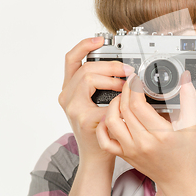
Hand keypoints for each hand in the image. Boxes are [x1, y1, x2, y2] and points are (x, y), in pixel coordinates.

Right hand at [57, 36, 135, 163]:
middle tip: (127, 70)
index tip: (99, 39)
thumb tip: (122, 67)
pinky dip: (114, 95)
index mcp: (70, 88)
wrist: (98, 155)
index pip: (71, 59)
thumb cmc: (102, 128)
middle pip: (85, 67)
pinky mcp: (82, 117)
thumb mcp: (98, 101)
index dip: (84, 45)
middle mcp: (67, 96)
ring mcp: (72, 107)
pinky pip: (99, 97)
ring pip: (88, 77)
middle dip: (110, 64)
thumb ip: (103, 84)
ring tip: (125, 85)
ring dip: (111, 77)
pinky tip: (122, 100)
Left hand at [95, 70, 195, 189]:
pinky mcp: (124, 155)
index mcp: (161, 134)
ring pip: (112, 122)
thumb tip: (185, 78)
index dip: (134, 88)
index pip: (138, 105)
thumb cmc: (187, 154)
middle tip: (130, 83)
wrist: (179, 179)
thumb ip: (189, 99)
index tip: (137, 80)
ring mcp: (131, 150)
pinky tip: (110, 117)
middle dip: (125, 92)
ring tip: (121, 98)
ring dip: (113, 105)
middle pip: (124, 110)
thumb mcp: (192, 125)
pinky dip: (104, 127)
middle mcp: (143, 143)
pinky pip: (106, 141)